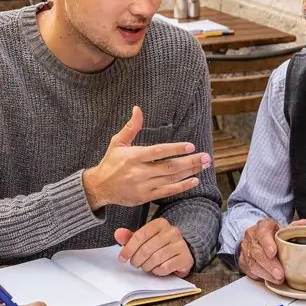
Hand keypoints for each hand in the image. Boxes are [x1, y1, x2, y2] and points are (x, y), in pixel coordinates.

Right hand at [83, 106, 210, 209]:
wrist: (99, 188)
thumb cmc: (110, 162)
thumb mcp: (118, 142)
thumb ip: (131, 127)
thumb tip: (138, 108)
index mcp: (133, 157)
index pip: (158, 152)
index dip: (175, 149)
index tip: (191, 146)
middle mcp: (139, 172)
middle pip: (169, 167)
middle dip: (190, 162)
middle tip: (206, 157)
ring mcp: (143, 186)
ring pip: (171, 179)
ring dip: (190, 172)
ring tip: (204, 165)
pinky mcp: (145, 197)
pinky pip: (167, 192)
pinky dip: (182, 187)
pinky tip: (194, 180)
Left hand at [114, 219, 193, 275]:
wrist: (182, 251)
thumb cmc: (160, 245)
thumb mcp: (144, 239)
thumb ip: (130, 237)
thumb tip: (118, 234)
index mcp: (160, 223)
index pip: (140, 236)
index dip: (128, 249)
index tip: (122, 258)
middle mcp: (172, 232)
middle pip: (147, 249)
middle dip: (137, 260)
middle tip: (135, 263)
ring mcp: (180, 244)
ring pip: (156, 259)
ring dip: (147, 266)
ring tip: (146, 266)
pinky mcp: (186, 258)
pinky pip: (165, 267)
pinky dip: (157, 271)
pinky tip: (157, 268)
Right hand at [237, 217, 305, 283]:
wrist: (258, 239)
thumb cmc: (273, 235)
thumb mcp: (284, 228)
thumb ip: (295, 227)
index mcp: (262, 226)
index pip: (262, 233)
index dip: (267, 243)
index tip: (273, 253)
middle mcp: (252, 237)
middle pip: (257, 251)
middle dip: (269, 264)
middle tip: (280, 273)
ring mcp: (246, 249)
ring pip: (254, 262)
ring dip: (266, 273)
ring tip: (278, 279)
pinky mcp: (244, 261)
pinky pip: (251, 270)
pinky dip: (262, 276)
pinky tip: (272, 279)